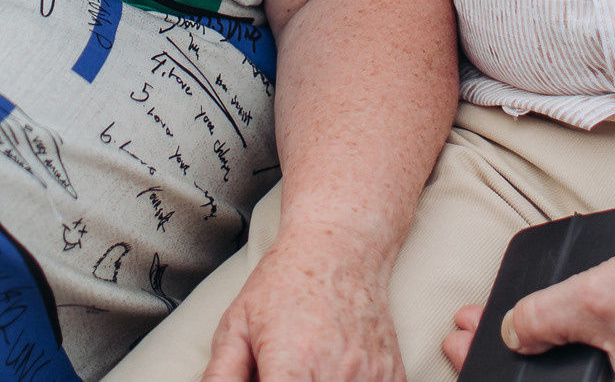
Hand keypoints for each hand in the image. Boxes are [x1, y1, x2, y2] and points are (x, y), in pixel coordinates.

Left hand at [202, 231, 401, 381]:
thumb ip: (221, 376)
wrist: (340, 247)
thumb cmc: (283, 284)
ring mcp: (370, 377)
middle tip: (283, 373)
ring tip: (308, 370)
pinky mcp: (393, 376)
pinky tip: (335, 372)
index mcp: (292, 367)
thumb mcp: (237, 326)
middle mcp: (336, 375)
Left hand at [439, 230, 614, 381]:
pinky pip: (596, 358)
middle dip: (507, 359)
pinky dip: (563, 341)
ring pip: (574, 371)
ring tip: (493, 322)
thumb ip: (543, 320)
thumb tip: (509, 334)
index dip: (490, 372)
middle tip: (463, 331)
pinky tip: (541, 321)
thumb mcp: (596, 298)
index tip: (456, 347)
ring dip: (532, 347)